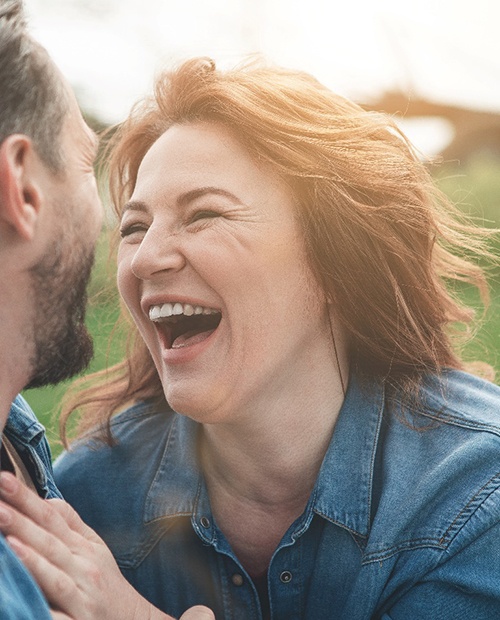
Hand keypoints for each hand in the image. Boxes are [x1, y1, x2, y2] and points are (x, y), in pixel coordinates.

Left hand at [0, 472, 213, 619]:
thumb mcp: (95, 549)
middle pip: (49, 540)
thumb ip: (71, 524)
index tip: (4, 479)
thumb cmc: (107, 585)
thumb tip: (48, 500)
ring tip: (6, 536)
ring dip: (29, 556)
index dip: (27, 499)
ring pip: (53, 575)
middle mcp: (82, 568)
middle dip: (21, 518)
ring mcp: (81, 597)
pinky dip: (42, 603)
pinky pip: (56, 615)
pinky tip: (23, 592)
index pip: (52, 517)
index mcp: (83, 547)